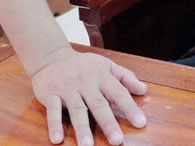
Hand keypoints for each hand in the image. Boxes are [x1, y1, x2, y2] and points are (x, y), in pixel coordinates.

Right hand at [31, 47, 146, 145]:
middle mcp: (85, 82)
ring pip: (76, 110)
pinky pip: (52, 110)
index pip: (119, 92)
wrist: (51, 56)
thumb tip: (143, 90)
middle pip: (98, 104)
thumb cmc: (83, 65)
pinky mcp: (50, 94)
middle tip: (117, 141)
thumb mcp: (106, 65)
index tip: (140, 123)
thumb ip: (125, 77)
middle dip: (108, 123)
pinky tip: (57, 139)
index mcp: (101, 75)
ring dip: (82, 128)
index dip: (130, 108)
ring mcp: (67, 88)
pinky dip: (54, 125)